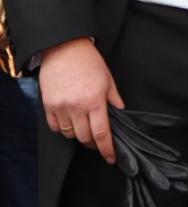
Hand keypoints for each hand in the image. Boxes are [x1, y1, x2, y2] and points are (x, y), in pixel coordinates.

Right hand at [39, 37, 123, 162]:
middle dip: (93, 143)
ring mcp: (60, 107)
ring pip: (70, 134)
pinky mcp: (48, 106)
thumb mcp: (108, 79)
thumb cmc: (89, 62)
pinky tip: (71, 122)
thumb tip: (120, 115)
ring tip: (85, 128)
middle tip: (99, 141)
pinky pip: (55, 127)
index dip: (107, 148)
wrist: (64, 49)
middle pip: (84, 137)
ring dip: (79, 135)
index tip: (111, 157)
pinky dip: (64, 129)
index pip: (101, 132)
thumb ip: (114, 99)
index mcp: (95, 100)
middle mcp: (77, 107)